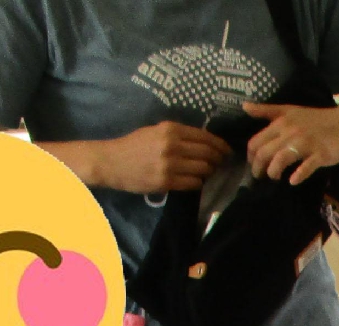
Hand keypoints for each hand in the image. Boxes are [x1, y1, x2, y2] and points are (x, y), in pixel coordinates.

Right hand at [96, 121, 230, 193]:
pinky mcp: (166, 181)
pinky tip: (195, 181)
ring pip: (203, 169)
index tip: (227, 151)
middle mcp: (172, 145)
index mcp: (171, 129)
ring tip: (207, 173)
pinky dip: (198, 182)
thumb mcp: (155, 131)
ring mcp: (169, 164)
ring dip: (209, 172)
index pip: (205, 137)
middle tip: (220, 163)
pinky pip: (193, 183)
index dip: (220, 145)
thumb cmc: (134, 145)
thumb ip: (178, 134)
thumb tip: (204, 141)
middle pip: (208, 153)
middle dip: (218, 159)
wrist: (111, 162)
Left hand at [243, 101, 338, 184]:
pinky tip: (293, 181)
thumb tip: (244, 107)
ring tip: (275, 177)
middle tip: (260, 177)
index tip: (254, 165)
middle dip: (259, 168)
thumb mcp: (289, 110)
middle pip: (265, 153)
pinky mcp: (321, 154)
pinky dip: (298, 175)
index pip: (256, 142)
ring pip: (281, 159)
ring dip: (273, 172)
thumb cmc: (315, 119)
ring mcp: (306, 144)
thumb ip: (266, 111)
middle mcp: (290, 132)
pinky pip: (306, 167)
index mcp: (281, 123)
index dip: (251, 157)